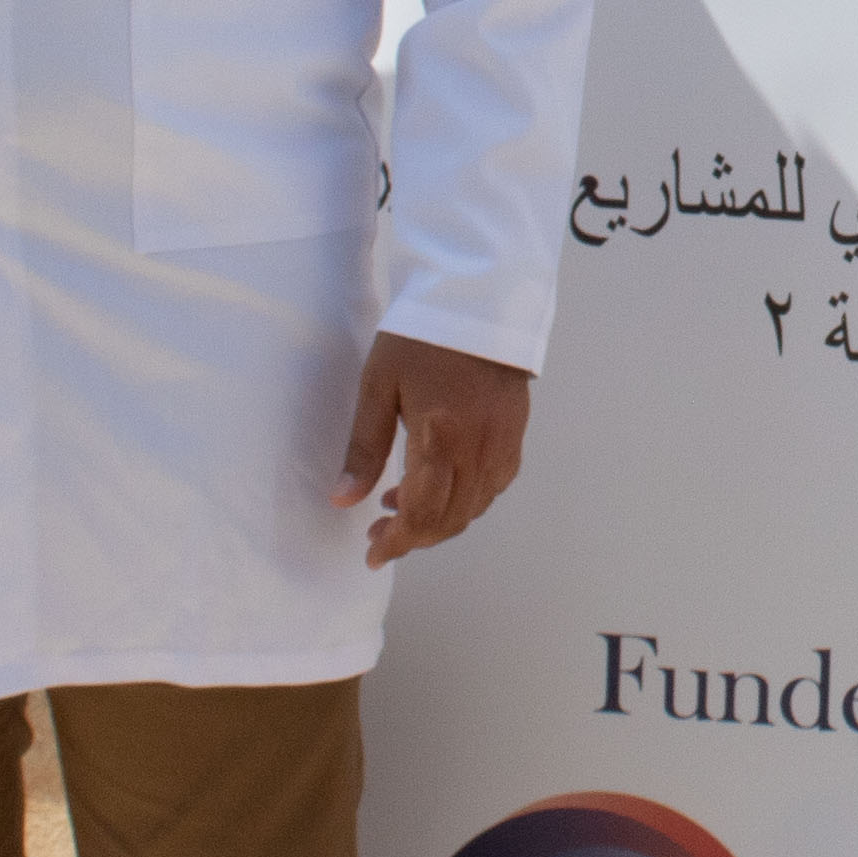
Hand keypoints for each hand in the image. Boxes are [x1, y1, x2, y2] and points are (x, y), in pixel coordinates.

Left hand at [337, 333, 532, 566]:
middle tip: (380, 535)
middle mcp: (478, 450)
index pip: (421, 514)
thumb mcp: (378, 387)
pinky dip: (467, 500)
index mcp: (440, 438)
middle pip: (451, 519)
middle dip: (414, 538)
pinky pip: (494, 486)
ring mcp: (502, 444)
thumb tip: (342, 500)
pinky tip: (443, 486)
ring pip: (475, 507)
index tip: (373, 555)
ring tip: (401, 508)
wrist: (477, 301)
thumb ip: (363, 449)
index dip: (396, 543)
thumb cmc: (420, 338)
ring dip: (440, 521)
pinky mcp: (515, 434)